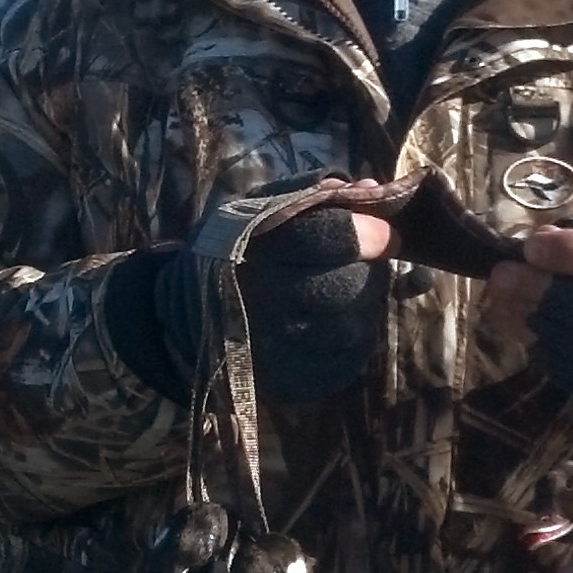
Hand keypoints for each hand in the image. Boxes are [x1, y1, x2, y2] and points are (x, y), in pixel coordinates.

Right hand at [105, 190, 393, 406]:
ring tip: (344, 288)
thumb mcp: (254, 210)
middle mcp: (265, 305)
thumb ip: (309, 195)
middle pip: (347, 286)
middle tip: (364, 260)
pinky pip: (351, 357)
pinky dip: (354, 334)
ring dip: (362, 302)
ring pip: (354, 324)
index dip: (363, 233)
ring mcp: (281, 351)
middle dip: (365, 269)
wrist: (189, 319)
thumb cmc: (234, 253)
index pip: (325, 240)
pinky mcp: (296, 382)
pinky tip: (335, 318)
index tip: (383, 232)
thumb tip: (371, 189)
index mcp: (253, 254)